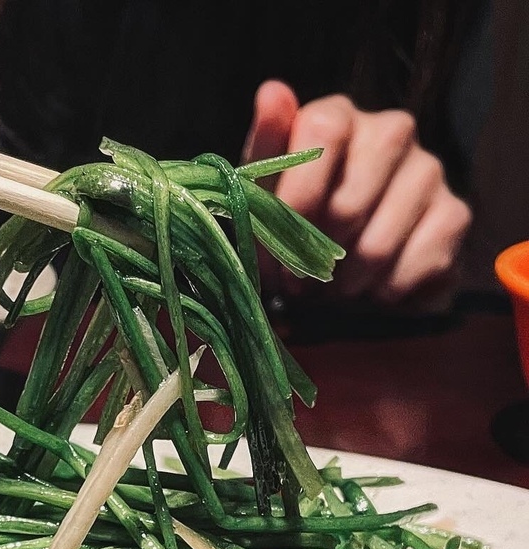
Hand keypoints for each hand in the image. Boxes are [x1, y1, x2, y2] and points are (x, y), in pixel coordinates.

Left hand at [242, 80, 471, 311]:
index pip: (324, 131)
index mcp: (338, 117)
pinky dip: (384, 292)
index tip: (277, 243)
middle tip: (301, 276)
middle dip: (316, 256)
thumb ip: (265, 151)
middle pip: (349, 203)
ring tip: (331, 287)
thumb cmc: (288, 227)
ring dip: (345, 283)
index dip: (297, 198)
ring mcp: (428, 170)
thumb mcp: (259, 196)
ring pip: (379, 244)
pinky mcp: (454, 213)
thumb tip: (272, 92)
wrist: (333, 272)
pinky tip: (370, 290)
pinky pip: (416, 265)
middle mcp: (391, 131)